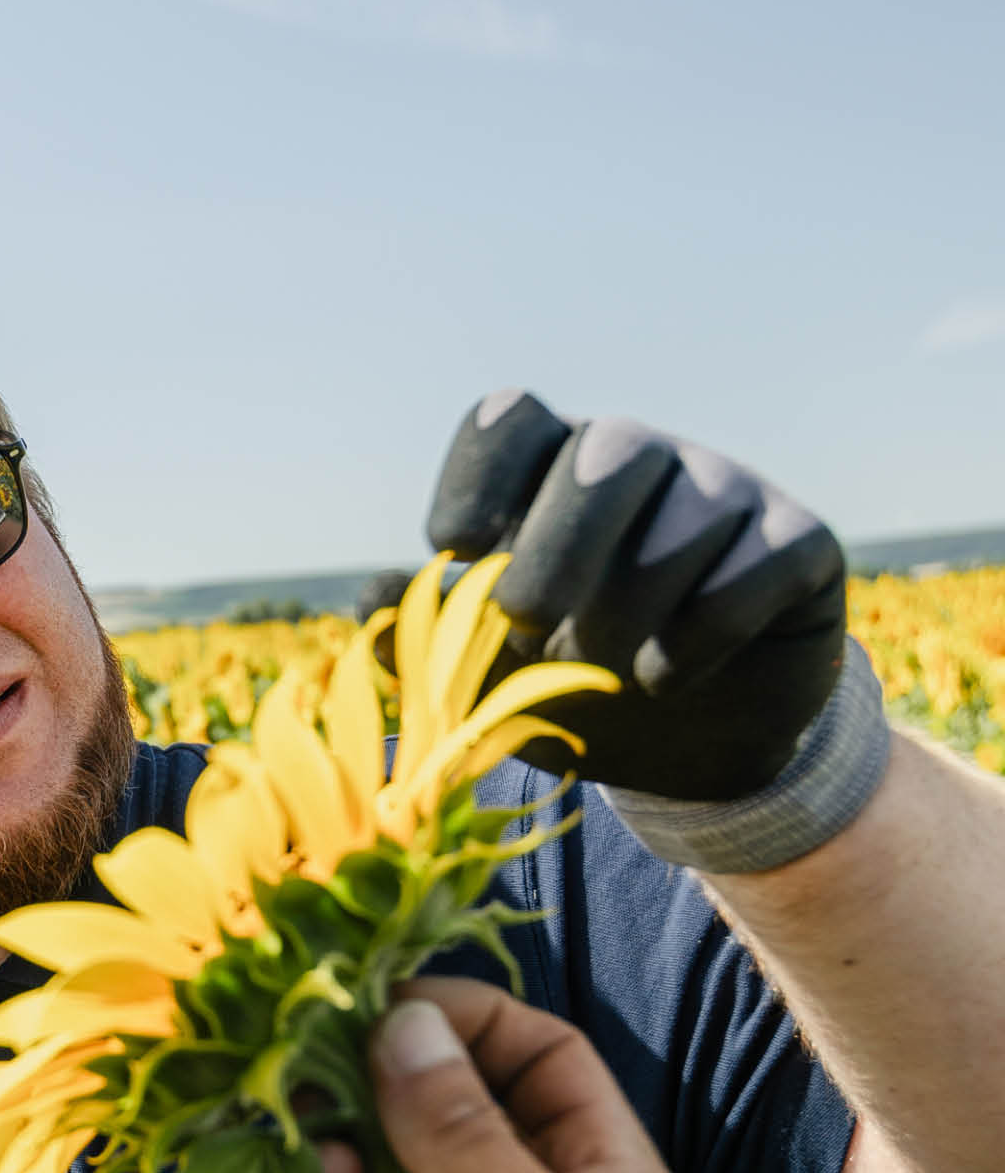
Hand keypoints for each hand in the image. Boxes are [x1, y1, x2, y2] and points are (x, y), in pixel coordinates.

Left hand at [425, 391, 848, 801]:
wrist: (688, 753)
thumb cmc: (572, 689)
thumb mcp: (484, 678)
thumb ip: (422, 638)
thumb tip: (371, 599)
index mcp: (550, 477)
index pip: (512, 419)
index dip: (476, 472)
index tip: (451, 550)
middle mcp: (643, 464)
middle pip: (606, 446)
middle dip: (558, 540)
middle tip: (525, 620)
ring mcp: (725, 493)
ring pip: (686, 509)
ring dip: (631, 602)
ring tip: (604, 668)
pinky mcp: (801, 539)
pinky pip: (757, 560)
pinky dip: (700, 633)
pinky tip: (667, 676)